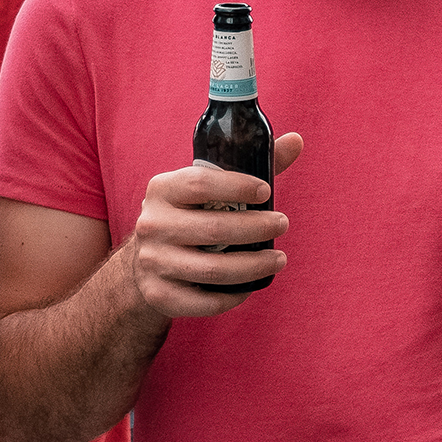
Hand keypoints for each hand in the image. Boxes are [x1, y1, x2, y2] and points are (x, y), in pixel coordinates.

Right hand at [122, 132, 303, 318]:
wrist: (145, 260)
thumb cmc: (189, 214)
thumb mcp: (206, 186)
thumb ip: (250, 164)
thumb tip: (297, 140)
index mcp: (162, 189)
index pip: (201, 184)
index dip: (238, 186)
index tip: (267, 192)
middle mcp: (152, 225)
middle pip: (213, 228)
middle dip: (256, 228)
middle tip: (282, 224)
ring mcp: (153, 262)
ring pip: (214, 269)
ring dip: (254, 265)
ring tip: (279, 258)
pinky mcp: (160, 295)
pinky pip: (206, 301)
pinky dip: (234, 296)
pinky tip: (252, 285)